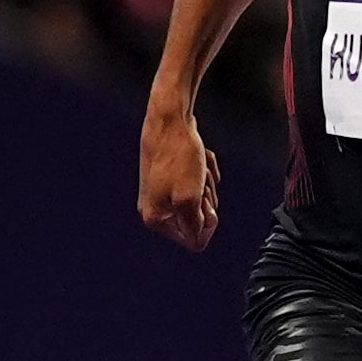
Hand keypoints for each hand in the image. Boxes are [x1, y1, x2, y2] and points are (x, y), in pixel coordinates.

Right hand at [139, 110, 219, 250]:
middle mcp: (154, 206)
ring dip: (205, 183)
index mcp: (155, 218)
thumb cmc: (177, 156)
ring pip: (198, 198)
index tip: (206, 204)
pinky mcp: (168, 173)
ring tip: (198, 167)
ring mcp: (160, 189)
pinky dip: (203, 170)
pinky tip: (199, 158)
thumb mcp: (190, 198)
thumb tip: (198, 240)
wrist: (170, 120)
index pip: (192, 240)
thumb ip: (194, 225)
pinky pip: (196, 180)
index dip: (207, 224)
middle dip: (206, 199)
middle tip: (200, 182)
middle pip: (196, 218)